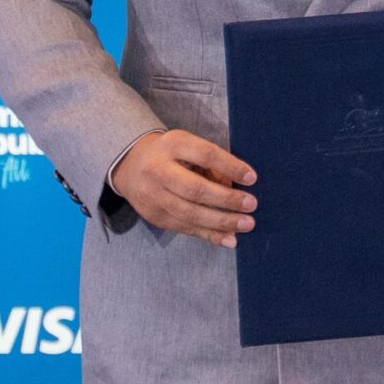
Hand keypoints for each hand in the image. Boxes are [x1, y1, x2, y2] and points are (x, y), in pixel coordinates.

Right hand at [110, 129, 257, 246]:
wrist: (131, 166)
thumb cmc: (172, 154)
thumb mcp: (189, 146)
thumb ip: (211, 164)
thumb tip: (234, 188)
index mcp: (172, 144)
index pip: (205, 155)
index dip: (230, 166)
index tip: (252, 178)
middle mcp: (158, 170)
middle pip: (195, 189)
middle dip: (226, 199)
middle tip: (252, 204)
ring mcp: (154, 196)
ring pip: (190, 213)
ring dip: (221, 221)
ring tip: (246, 224)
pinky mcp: (155, 217)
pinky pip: (185, 228)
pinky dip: (209, 235)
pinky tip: (229, 239)